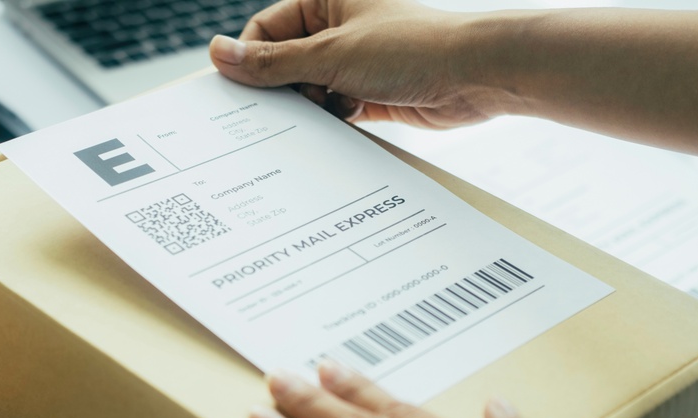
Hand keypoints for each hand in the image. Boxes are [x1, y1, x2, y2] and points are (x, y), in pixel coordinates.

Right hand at [209, 0, 502, 127]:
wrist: (477, 76)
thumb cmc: (414, 48)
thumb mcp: (331, 55)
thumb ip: (272, 61)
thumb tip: (220, 54)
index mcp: (325, 0)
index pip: (265, 29)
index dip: (250, 59)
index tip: (237, 91)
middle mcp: (338, 28)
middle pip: (284, 62)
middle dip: (281, 89)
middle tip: (274, 113)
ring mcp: (354, 62)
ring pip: (308, 90)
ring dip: (309, 107)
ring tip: (322, 112)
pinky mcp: (369, 94)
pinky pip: (332, 111)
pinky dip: (330, 121)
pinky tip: (338, 125)